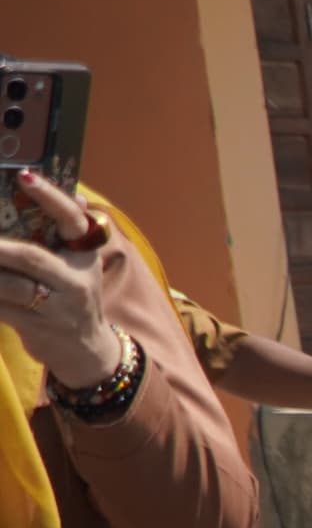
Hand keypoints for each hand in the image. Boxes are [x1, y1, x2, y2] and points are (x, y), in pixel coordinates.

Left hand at [0, 171, 129, 386]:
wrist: (85, 351)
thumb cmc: (72, 295)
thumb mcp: (78, 263)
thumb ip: (68, 231)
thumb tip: (76, 197)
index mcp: (85, 256)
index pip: (71, 220)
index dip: (50, 197)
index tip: (25, 175)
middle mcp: (76, 281)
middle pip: (31, 257)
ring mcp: (57, 309)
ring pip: (9, 286)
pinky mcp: (37, 329)